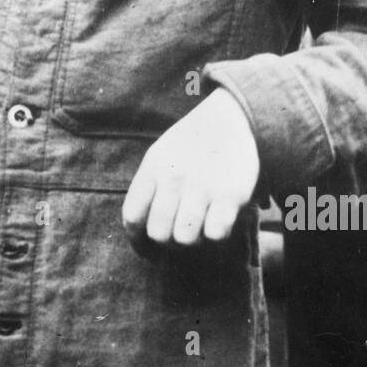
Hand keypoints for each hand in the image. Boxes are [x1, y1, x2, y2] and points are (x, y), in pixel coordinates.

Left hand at [122, 88, 259, 250]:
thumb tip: (141, 231)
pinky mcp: (231, 194)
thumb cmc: (193, 144)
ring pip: (185, 238)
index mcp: (153, 167)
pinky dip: (217, 233)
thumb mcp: (162, 155)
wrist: (233, 116)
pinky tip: (219, 219)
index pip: (133, 217)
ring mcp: (202, 186)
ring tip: (200, 226)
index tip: (148, 249)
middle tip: (179, 234)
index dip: (138, 241)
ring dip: (193, 238)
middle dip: (168, 241)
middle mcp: (174, 177)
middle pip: (159, 233)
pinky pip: (216, 234)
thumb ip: (150, 188)